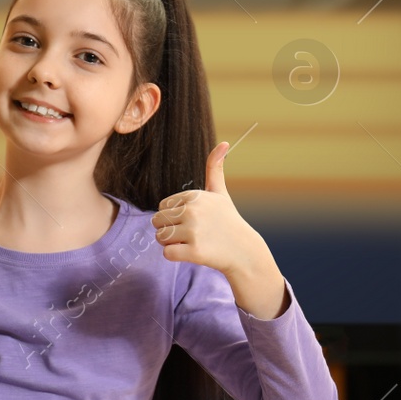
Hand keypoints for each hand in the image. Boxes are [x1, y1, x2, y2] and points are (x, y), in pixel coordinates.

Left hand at [151, 142, 265, 275]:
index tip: (193, 220)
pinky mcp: (194, 252)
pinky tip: (192, 253)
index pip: (162, 207)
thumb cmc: (228, 221)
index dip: (174, 216)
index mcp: (194, 196)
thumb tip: (224, 143)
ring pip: (160, 238)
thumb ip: (215, 168)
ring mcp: (193, 232)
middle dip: (169, 230)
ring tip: (192, 242)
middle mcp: (193, 211)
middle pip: (157, 221)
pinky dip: (175, 256)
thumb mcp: (220, 193)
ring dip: (171, 244)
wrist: (244, 251)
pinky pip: (167, 253)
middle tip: (191, 234)